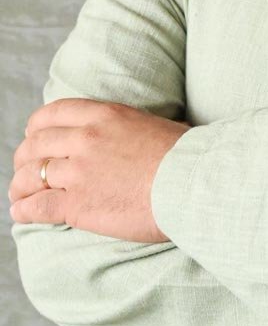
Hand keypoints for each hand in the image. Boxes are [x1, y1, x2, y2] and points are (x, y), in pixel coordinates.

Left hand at [9, 99, 190, 242]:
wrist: (190, 183)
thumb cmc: (184, 156)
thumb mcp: (151, 125)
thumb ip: (127, 128)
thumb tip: (129, 138)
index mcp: (104, 115)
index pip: (53, 113)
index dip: (37, 127)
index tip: (35, 136)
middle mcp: (85, 139)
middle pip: (36, 144)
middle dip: (25, 157)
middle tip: (26, 168)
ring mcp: (79, 172)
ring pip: (32, 175)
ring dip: (21, 185)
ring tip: (20, 193)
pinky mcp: (78, 205)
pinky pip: (38, 206)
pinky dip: (24, 209)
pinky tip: (22, 212)